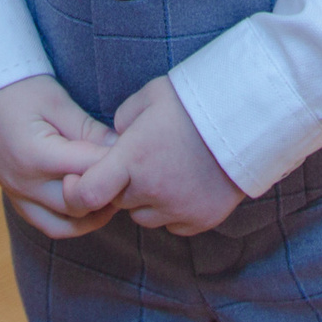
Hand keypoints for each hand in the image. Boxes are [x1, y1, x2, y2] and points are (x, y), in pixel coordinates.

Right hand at [0, 76, 118, 237]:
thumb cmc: (23, 90)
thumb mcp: (59, 103)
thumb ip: (90, 131)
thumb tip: (123, 149)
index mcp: (35, 156)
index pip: (88, 171)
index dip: (116, 166)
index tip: (137, 157)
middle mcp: (23, 183)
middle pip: (78, 205)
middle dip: (108, 194)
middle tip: (131, 179)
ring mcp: (16, 194)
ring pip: (64, 225)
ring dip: (91, 216)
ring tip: (113, 195)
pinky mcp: (15, 198)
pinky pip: (47, 224)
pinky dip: (71, 221)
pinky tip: (90, 204)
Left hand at [65, 76, 242, 236]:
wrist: (246, 116)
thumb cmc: (194, 100)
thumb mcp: (149, 97)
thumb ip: (121, 121)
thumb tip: (115, 141)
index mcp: (133, 158)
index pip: (86, 194)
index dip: (76, 192)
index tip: (78, 181)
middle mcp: (152, 189)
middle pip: (118, 201)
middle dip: (122, 184)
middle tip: (144, 159)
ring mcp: (178, 208)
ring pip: (144, 216)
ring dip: (147, 200)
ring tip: (169, 169)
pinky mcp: (201, 219)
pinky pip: (173, 224)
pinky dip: (173, 209)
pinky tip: (188, 182)